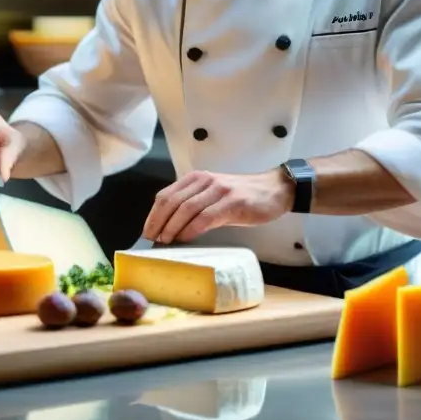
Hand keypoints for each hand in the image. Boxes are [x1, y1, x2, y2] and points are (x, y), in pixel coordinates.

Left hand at [142, 169, 293, 243]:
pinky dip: (192, 229)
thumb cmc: (242, 196)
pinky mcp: (233, 202)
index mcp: (196, 178)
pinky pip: (206, 216)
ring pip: (186, 208)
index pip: (166, 195)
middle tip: (152, 240)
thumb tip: (170, 227)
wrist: (274, 190)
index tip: (146, 232)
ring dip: (173, 227)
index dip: (153, 214)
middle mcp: (204, 181)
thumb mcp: (213, 194)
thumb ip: (194, 204)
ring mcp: (219, 190)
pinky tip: (186, 238)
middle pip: (172, 201)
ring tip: (166, 241)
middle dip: (158, 222)